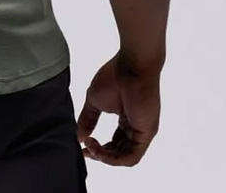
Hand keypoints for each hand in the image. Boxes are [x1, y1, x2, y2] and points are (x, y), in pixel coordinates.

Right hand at [77, 51, 160, 166]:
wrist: (131, 66)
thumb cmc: (114, 77)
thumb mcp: (94, 100)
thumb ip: (88, 119)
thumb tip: (79, 136)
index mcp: (126, 120)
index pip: (114, 143)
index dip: (99, 148)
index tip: (82, 146)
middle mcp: (136, 129)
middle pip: (119, 152)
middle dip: (101, 155)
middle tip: (85, 150)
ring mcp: (142, 132)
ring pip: (125, 157)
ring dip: (105, 157)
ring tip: (90, 147)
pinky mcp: (146, 133)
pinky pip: (132, 156)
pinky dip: (115, 159)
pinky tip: (100, 151)